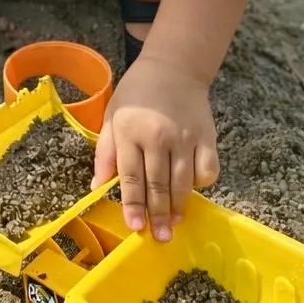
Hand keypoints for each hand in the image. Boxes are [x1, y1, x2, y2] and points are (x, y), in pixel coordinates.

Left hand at [91, 56, 220, 241]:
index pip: (129, 176)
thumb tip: (97, 186)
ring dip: (178, 207)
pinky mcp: (207, 137)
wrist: (173, 67)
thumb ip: (105, 153)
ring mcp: (185, 138)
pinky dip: (201, 185)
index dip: (133, 204)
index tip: (135, 227)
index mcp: (129, 132)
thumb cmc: (136, 94)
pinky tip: (192, 192)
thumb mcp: (112, 117)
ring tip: (173, 224)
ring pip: (182, 182)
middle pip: (157, 184)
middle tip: (158, 237)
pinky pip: (207, 170)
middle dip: (157, 214)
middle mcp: (158, 137)